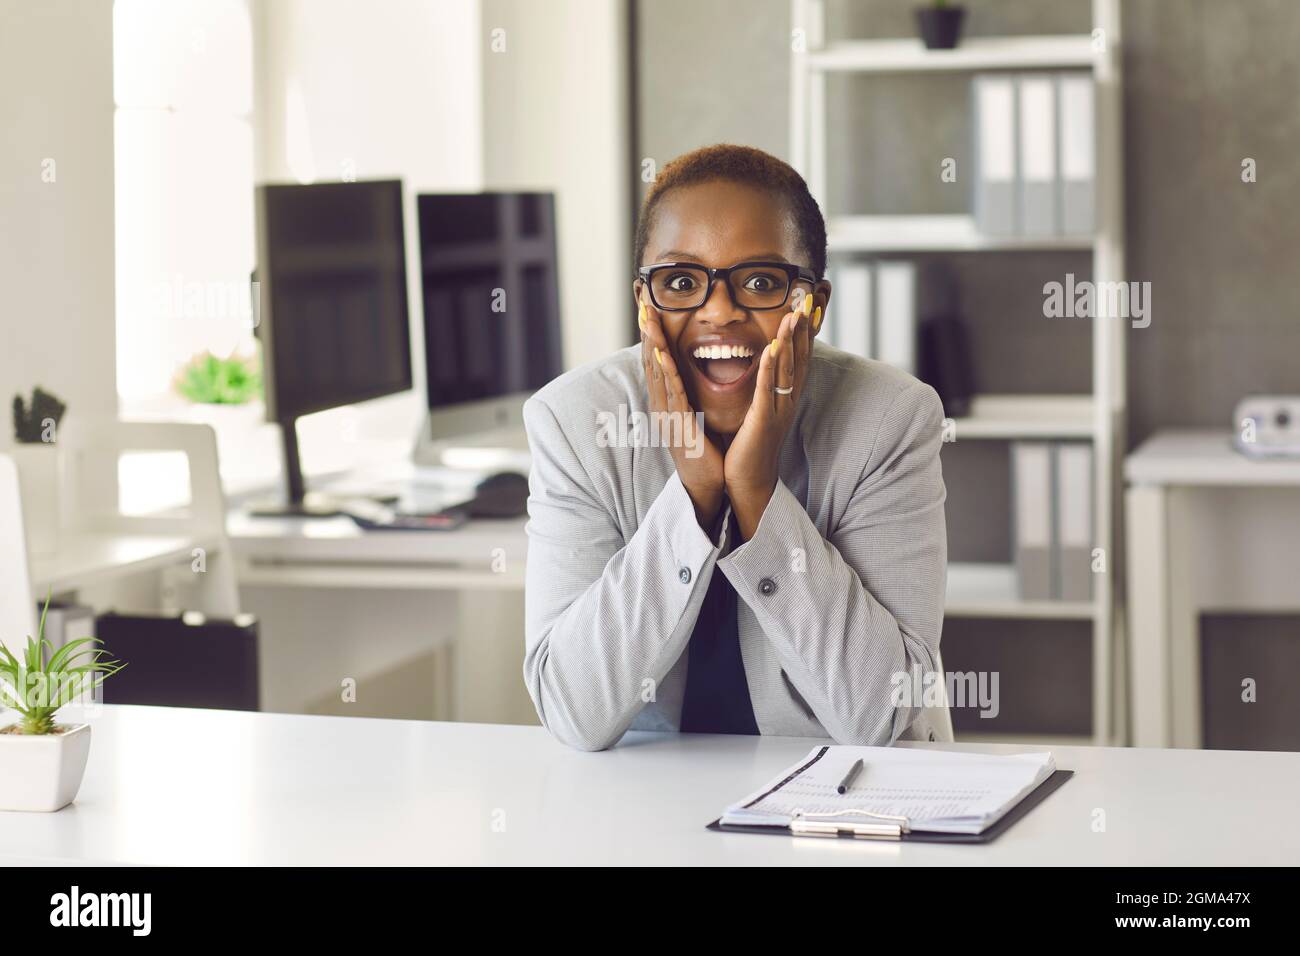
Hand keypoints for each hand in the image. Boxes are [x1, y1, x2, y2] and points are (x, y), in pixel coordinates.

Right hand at [639, 294, 724, 530]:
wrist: (705, 485)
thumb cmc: (704, 450)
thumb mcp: (693, 415)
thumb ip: (689, 394)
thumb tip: (689, 372)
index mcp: (667, 401)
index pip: (656, 361)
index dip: (652, 334)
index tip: (649, 308)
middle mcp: (662, 405)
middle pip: (651, 362)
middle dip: (648, 332)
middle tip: (643, 303)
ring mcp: (668, 415)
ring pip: (658, 374)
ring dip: (653, 345)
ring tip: (648, 320)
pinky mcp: (679, 426)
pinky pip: (673, 394)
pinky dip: (667, 373)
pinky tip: (663, 355)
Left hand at [724, 294, 813, 539]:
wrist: (748, 482)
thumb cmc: (750, 447)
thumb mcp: (762, 412)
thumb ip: (766, 390)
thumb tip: (767, 368)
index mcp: (785, 398)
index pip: (799, 359)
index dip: (805, 333)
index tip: (808, 307)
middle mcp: (787, 401)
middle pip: (800, 359)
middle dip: (803, 330)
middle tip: (808, 301)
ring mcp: (777, 410)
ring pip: (787, 370)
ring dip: (790, 342)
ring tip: (794, 316)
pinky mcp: (762, 421)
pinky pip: (767, 390)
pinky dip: (770, 368)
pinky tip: (772, 349)